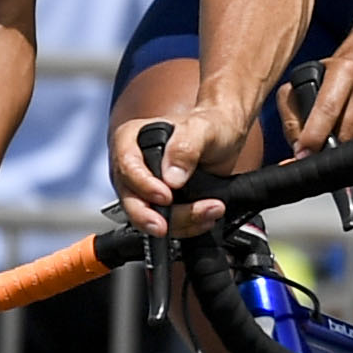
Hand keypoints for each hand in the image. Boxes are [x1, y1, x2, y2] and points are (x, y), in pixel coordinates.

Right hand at [118, 99, 257, 232]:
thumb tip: (171, 178)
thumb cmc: (210, 125)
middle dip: (149, 216)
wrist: (225, 137)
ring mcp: (144, 188)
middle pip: (131, 198)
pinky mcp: (161, 204)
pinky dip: (186, 226)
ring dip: (179, 221)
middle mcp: (132, 167)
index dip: (143, 186)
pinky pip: (166, 223)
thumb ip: (185, 147)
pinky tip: (206, 218)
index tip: (165, 196)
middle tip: (165, 227)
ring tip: (211, 211)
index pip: (127, 167)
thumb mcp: (201, 129)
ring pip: (149, 216)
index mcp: (131, 141)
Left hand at [280, 58, 352, 154]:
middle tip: (317, 150)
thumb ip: (293, 116)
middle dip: (329, 147)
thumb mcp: (302, 83)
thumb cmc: (331, 77)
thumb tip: (299, 148)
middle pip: (348, 132)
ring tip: (336, 138)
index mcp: (343, 71)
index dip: (313, 136)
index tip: (303, 153)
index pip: (327, 109)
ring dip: (346, 148)